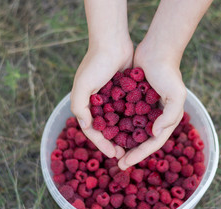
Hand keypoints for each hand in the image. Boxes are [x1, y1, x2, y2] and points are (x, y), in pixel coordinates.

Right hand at [71, 41, 132, 158]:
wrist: (113, 42)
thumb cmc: (96, 63)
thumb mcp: (83, 85)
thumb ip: (79, 106)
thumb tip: (85, 126)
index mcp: (86, 104)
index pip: (93, 131)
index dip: (102, 144)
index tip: (114, 154)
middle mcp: (98, 103)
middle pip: (106, 129)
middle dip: (113, 142)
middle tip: (124, 154)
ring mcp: (111, 98)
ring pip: (118, 122)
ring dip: (124, 134)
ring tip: (133, 145)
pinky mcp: (123, 92)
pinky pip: (127, 111)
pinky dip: (132, 121)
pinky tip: (141, 129)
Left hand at [118, 42, 186, 169]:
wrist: (157, 50)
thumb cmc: (168, 73)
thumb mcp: (176, 95)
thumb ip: (170, 116)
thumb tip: (155, 134)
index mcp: (166, 119)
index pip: (153, 143)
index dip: (139, 155)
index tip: (125, 163)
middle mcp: (156, 117)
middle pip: (142, 140)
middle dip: (130, 152)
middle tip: (117, 163)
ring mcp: (144, 109)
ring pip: (132, 131)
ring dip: (122, 141)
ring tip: (110, 150)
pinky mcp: (134, 100)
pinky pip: (125, 116)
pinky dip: (117, 125)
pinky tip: (106, 130)